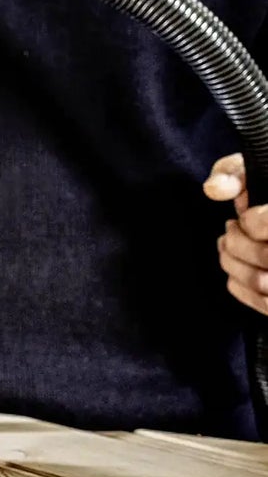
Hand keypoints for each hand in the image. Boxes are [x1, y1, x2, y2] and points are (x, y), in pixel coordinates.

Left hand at [204, 152, 267, 316]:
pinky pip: (263, 305)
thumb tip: (214, 190)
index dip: (250, 222)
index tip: (243, 217)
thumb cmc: (263, 190)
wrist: (266, 215)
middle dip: (235, 242)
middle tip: (230, 230)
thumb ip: (232, 173)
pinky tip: (234, 268)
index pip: (266, 224)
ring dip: (232, 264)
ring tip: (228, 247)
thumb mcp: (249, 172)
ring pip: (260, 283)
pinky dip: (238, 286)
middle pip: (264, 256)